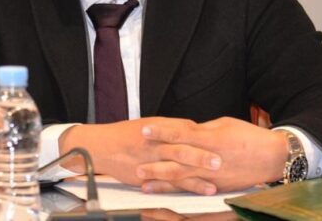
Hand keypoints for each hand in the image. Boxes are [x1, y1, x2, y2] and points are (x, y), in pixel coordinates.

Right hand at [58, 117, 221, 191]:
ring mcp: (149, 162)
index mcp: (158, 129)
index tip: (219, 140)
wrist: (100, 147)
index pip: (184, 130)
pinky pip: (164, 185)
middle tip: (221, 161)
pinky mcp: (144, 177)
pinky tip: (189, 196)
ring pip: (175, 171)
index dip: (203, 136)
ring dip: (194, 179)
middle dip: (201, 157)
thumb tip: (195, 129)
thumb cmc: (127, 134)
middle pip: (181, 150)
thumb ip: (173, 127)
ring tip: (212, 186)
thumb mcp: (151, 124)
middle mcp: (155, 144)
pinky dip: (178, 190)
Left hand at [136, 117, 286, 192]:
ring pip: (182, 179)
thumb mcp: (224, 124)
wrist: (271, 157)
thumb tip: (184, 130)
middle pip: (176, 160)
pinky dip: (179, 191)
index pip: (179, 133)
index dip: (160, 132)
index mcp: (210, 137)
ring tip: (143, 183)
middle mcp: (208, 158)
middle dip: (154, 162)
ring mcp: (212, 175)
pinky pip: (194, 189)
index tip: (144, 130)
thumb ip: (202, 130)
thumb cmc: (249, 136)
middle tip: (135, 164)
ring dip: (161, 181)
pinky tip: (167, 194)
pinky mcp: (217, 186)